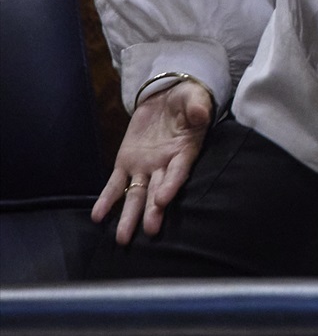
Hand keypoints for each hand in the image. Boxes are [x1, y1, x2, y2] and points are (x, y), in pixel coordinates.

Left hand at [91, 79, 212, 244]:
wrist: (167, 96)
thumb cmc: (187, 99)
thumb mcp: (194, 99)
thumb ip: (198, 107)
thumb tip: (201, 114)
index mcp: (184, 151)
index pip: (178, 172)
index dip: (171, 186)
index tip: (162, 200)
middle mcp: (164, 165)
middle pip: (158, 191)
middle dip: (153, 212)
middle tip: (149, 231)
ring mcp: (144, 166)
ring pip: (136, 195)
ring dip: (129, 216)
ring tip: (122, 238)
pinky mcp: (126, 162)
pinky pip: (115, 184)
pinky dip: (106, 200)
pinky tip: (97, 216)